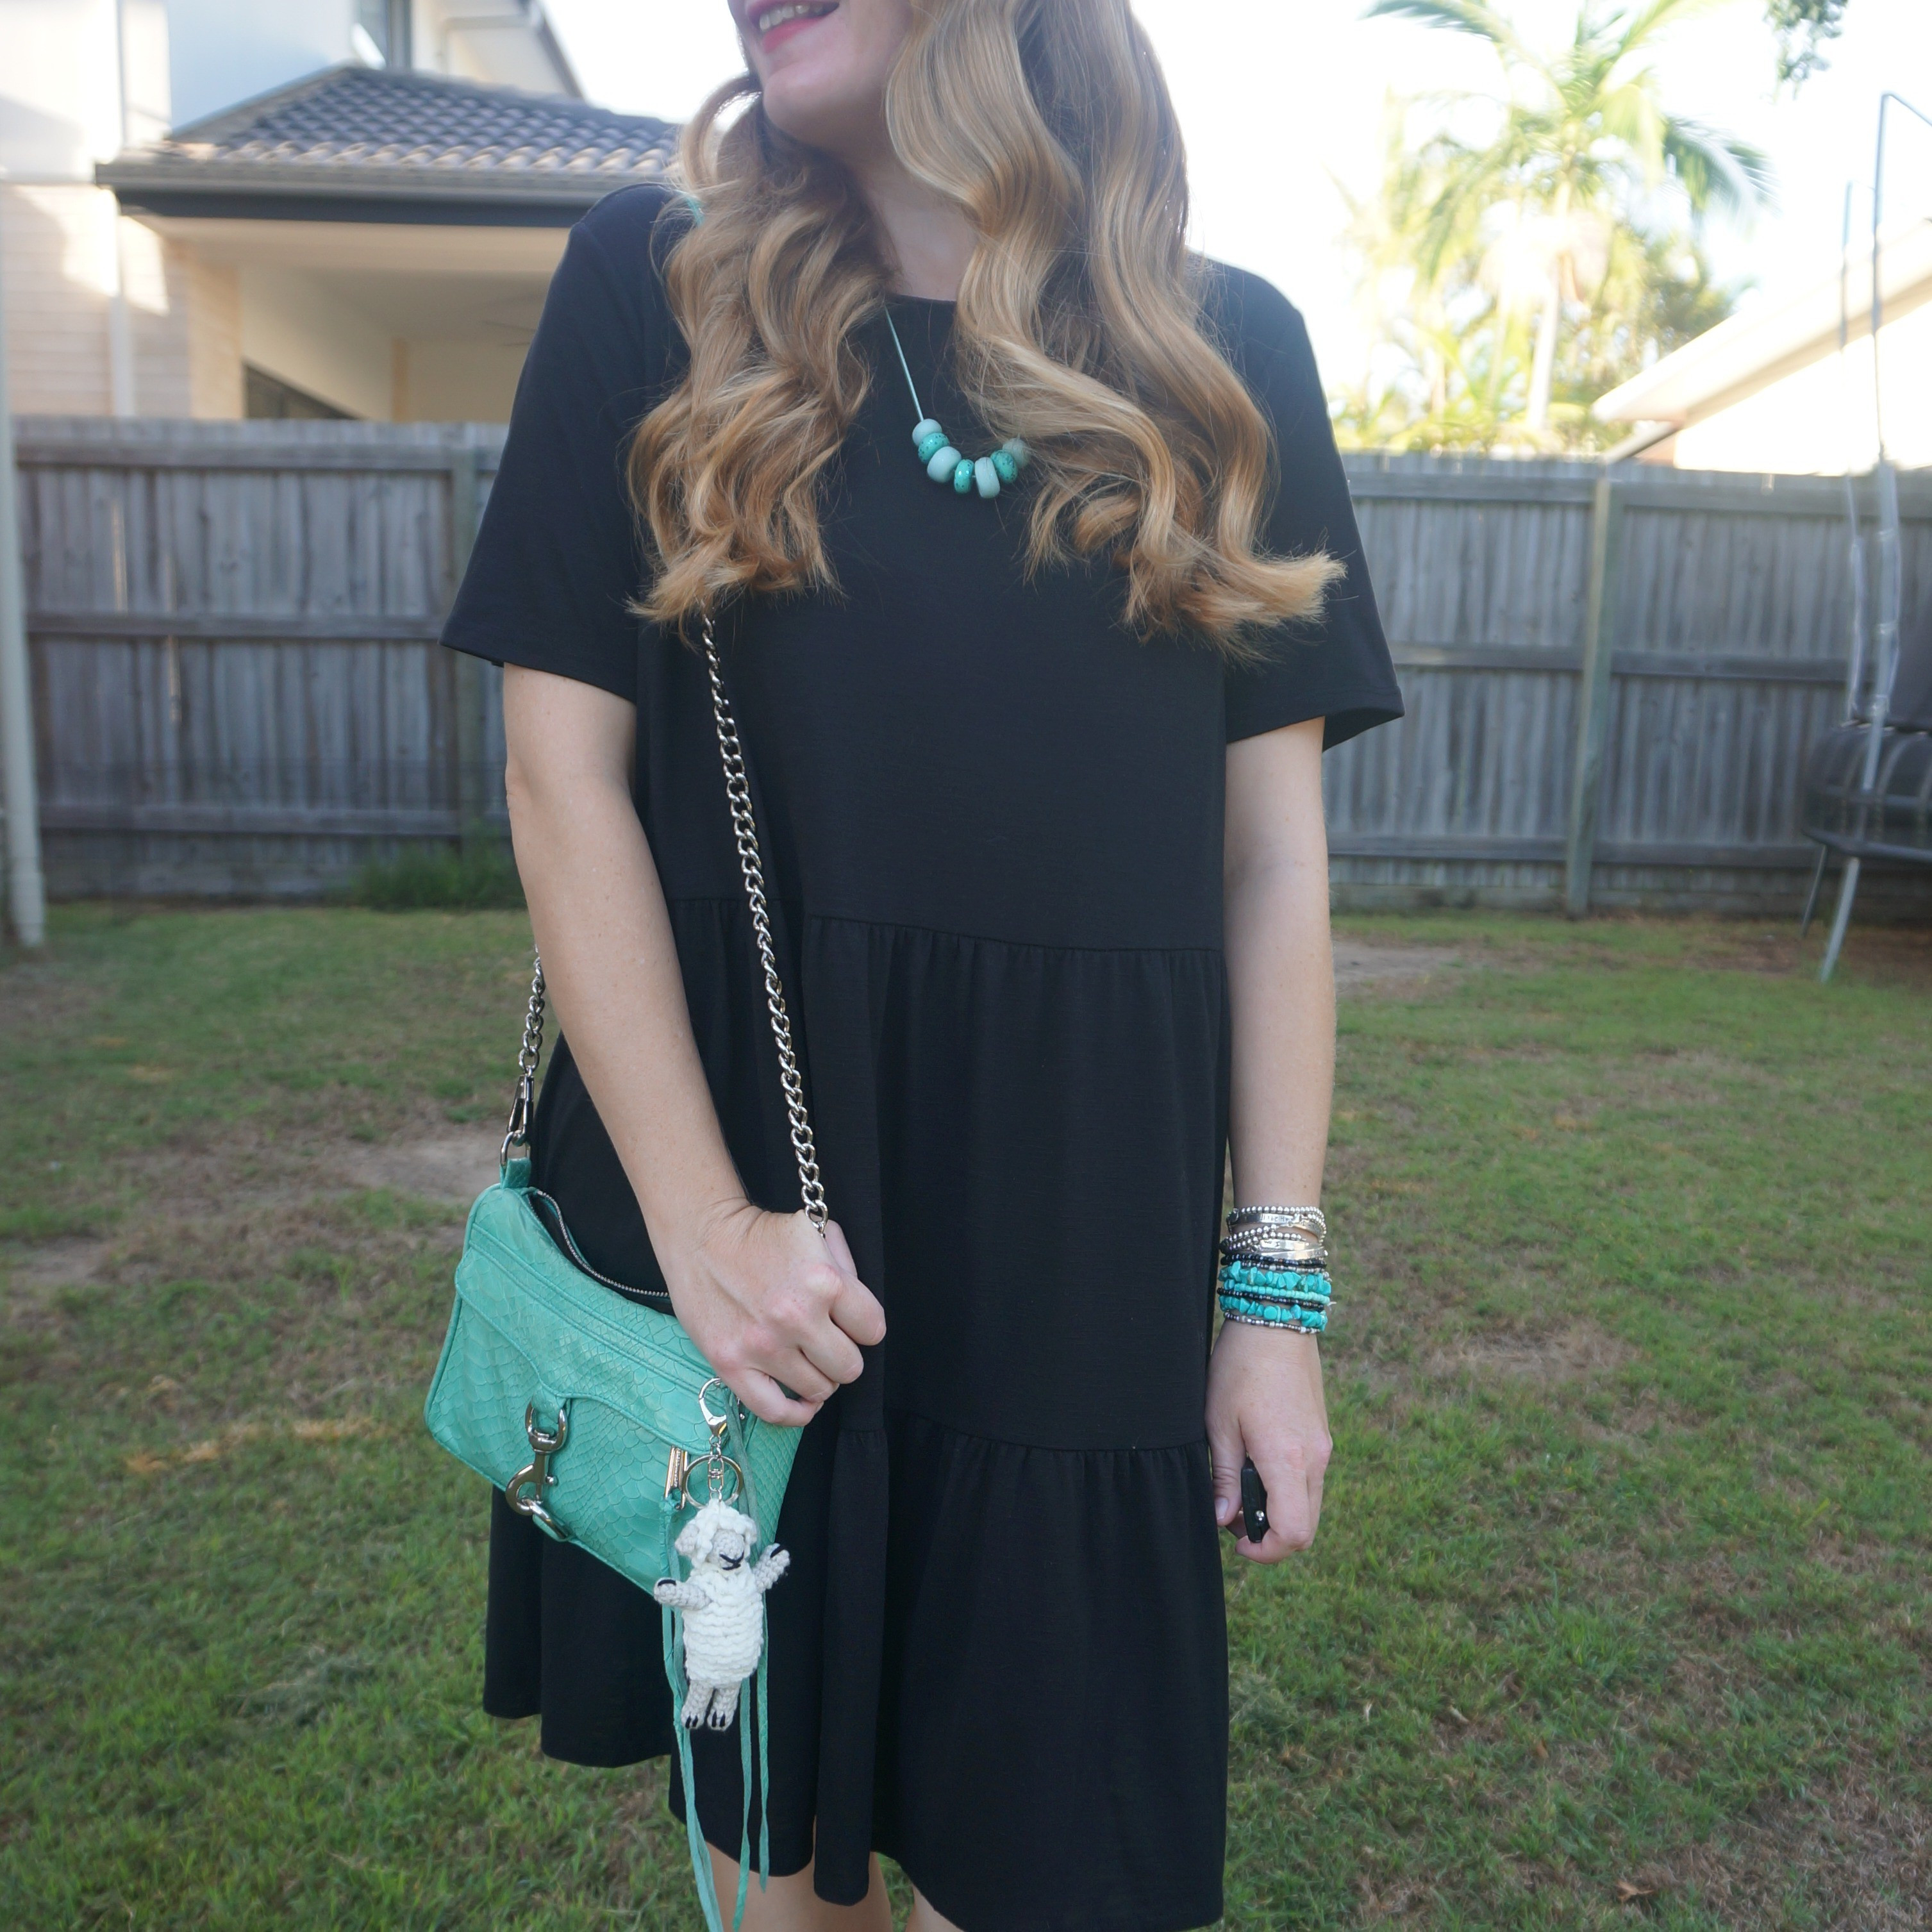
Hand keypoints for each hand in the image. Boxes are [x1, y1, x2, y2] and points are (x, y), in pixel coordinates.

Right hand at [668, 1205, 886, 1426]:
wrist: (702, 1235)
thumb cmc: (761, 1235)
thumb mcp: (816, 1233)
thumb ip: (847, 1269)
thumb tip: (859, 1311)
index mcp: (824, 1282)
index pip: (872, 1330)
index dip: (864, 1325)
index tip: (850, 1321)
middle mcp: (796, 1318)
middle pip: (849, 1367)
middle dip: (843, 1354)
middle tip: (828, 1341)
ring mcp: (762, 1346)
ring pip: (818, 1390)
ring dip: (819, 1377)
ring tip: (808, 1359)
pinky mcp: (731, 1364)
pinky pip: (776, 1411)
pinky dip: (796, 1413)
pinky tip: (803, 1400)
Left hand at [1205, 1321, 1330, 1561]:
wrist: (1276, 1321)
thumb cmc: (1240, 1368)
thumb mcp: (1219, 1424)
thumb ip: (1223, 1477)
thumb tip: (1223, 1519)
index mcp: (1289, 1460)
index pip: (1293, 1535)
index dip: (1264, 1551)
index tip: (1235, 1541)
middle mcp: (1316, 1460)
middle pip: (1306, 1528)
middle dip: (1270, 1536)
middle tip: (1231, 1514)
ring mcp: (1323, 1448)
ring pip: (1309, 1505)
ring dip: (1278, 1512)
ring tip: (1239, 1486)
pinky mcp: (1322, 1436)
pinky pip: (1310, 1480)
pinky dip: (1287, 1489)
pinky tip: (1257, 1465)